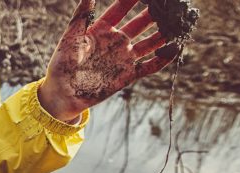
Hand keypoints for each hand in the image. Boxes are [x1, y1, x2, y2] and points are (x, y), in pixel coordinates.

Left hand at [39, 0, 179, 121]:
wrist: (63, 95)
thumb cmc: (61, 66)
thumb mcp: (70, 40)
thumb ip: (80, 18)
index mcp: (101, 29)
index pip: (121, 9)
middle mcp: (116, 41)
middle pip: (140, 22)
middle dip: (155, 12)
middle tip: (171, 4)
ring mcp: (124, 57)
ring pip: (150, 41)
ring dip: (163, 32)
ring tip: (178, 22)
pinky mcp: (128, 75)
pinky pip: (150, 65)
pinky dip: (163, 58)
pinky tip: (175, 48)